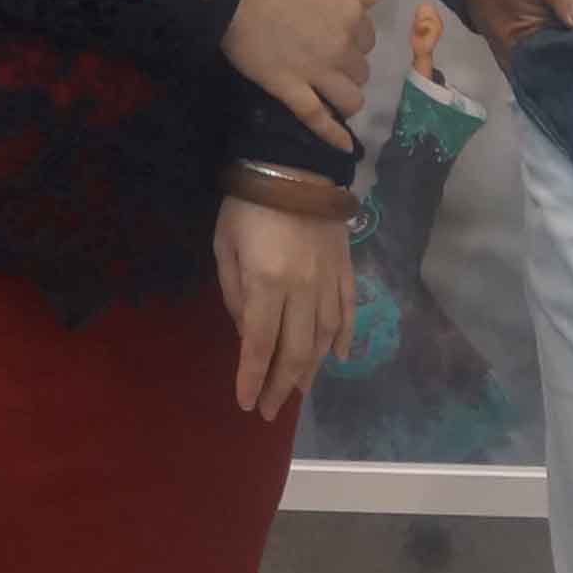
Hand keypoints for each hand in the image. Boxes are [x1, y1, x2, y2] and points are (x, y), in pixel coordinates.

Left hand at [217, 196, 354, 421]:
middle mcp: (302, 290)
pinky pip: (348, 312)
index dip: (253, 379)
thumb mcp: (224, 246)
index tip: (247, 404)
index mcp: (267, 284)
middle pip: (296, 352)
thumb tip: (246, 333)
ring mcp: (328, 281)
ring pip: (324, 339)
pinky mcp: (345, 269)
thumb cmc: (247, 203)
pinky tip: (338, 358)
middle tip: (271, 411)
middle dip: (281, 386)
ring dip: (311, 370)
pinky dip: (344, 338)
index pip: (259, 345)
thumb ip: (234, 293)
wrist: (293, 162)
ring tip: (298, 392)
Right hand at [223, 0, 378, 149]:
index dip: (354, 39)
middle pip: (361, 69)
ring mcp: (317, 72)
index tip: (339, 37)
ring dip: (347, 98)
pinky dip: (334, 135)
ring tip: (334, 95)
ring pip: (350, 99)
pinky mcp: (291, 90)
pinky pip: (318, 119)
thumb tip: (374, 1)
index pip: (368, 38)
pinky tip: (346, 146)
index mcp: (352, 14)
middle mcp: (342, 47)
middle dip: (349, 68)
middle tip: (329, 62)